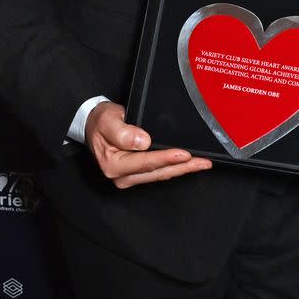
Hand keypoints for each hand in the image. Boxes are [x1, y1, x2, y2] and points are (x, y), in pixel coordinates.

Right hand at [85, 101, 211, 189]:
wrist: (94, 125)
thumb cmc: (101, 122)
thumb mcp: (107, 120)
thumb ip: (122, 131)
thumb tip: (142, 141)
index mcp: (114, 165)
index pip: (145, 163)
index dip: (166, 158)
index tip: (184, 154)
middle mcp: (122, 176)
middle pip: (157, 172)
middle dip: (182, 167)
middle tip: (203, 162)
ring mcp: (130, 177)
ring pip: (161, 174)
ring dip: (183, 169)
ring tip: (202, 163)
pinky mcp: (138, 174)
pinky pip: (159, 172)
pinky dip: (175, 168)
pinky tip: (188, 164)